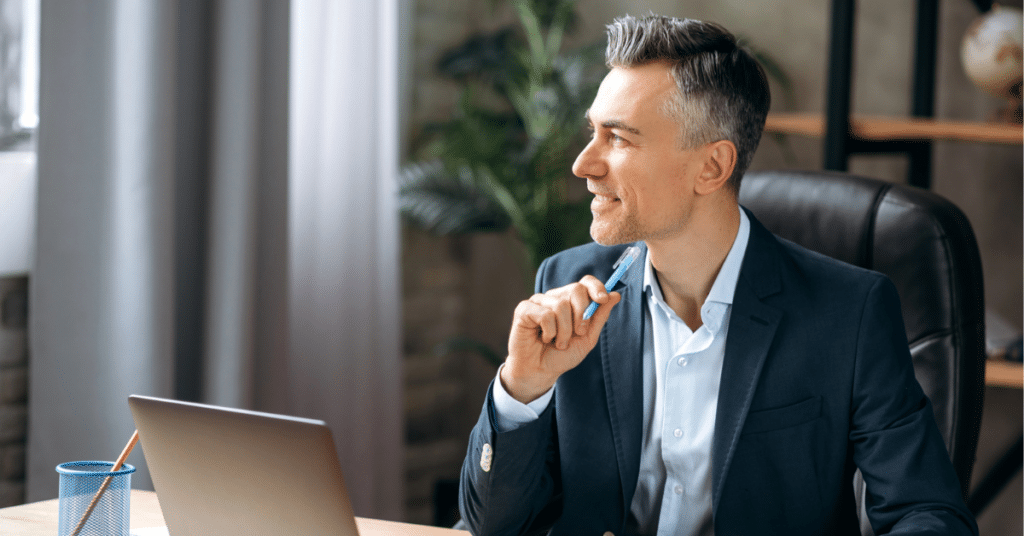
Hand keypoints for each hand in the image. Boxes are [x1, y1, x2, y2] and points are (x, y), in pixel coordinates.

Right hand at [501, 275, 621, 402]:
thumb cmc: (562, 355)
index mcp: (571, 301)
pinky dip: (550, 332)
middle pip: (576, 289)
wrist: (541, 371)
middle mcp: (555, 297)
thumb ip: (600, 317)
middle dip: (582, 314)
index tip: (603, 299)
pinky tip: (544, 338)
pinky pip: (545, 314)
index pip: (585, 282)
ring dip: (564, 331)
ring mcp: (539, 301)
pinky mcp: (524, 309)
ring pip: (561, 305)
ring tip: (559, 342)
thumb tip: (616, 294)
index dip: (596, 287)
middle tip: (578, 333)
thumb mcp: (587, 338)